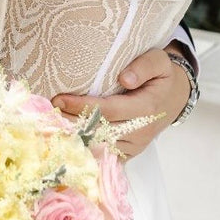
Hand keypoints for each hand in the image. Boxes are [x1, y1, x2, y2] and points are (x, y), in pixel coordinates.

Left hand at [51, 42, 191, 157]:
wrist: (173, 99)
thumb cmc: (160, 78)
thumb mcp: (159, 62)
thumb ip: (143, 66)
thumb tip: (124, 78)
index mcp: (146, 109)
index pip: (106, 110)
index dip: (80, 106)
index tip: (58, 99)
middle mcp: (138, 132)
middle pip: (97, 131)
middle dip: (69, 123)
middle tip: (46, 113)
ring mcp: (132, 146)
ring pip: (96, 147)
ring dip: (71, 138)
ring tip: (48, 126)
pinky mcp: (126, 155)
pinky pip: (101, 157)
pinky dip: (82, 151)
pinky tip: (62, 142)